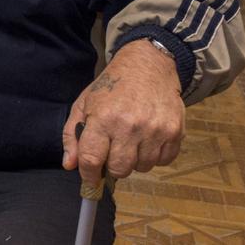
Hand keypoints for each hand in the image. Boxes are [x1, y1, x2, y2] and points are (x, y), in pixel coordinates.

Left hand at [62, 39, 184, 186]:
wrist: (148, 66)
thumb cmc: (111, 86)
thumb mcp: (84, 104)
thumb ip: (73, 136)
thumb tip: (70, 165)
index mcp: (103, 118)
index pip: (91, 159)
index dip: (88, 174)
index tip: (89, 178)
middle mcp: (130, 126)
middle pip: (119, 170)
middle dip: (113, 165)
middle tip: (113, 149)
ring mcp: (155, 130)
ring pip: (142, 168)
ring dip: (134, 160)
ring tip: (131, 139)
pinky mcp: (175, 132)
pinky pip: (163, 162)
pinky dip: (154, 156)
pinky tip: (148, 138)